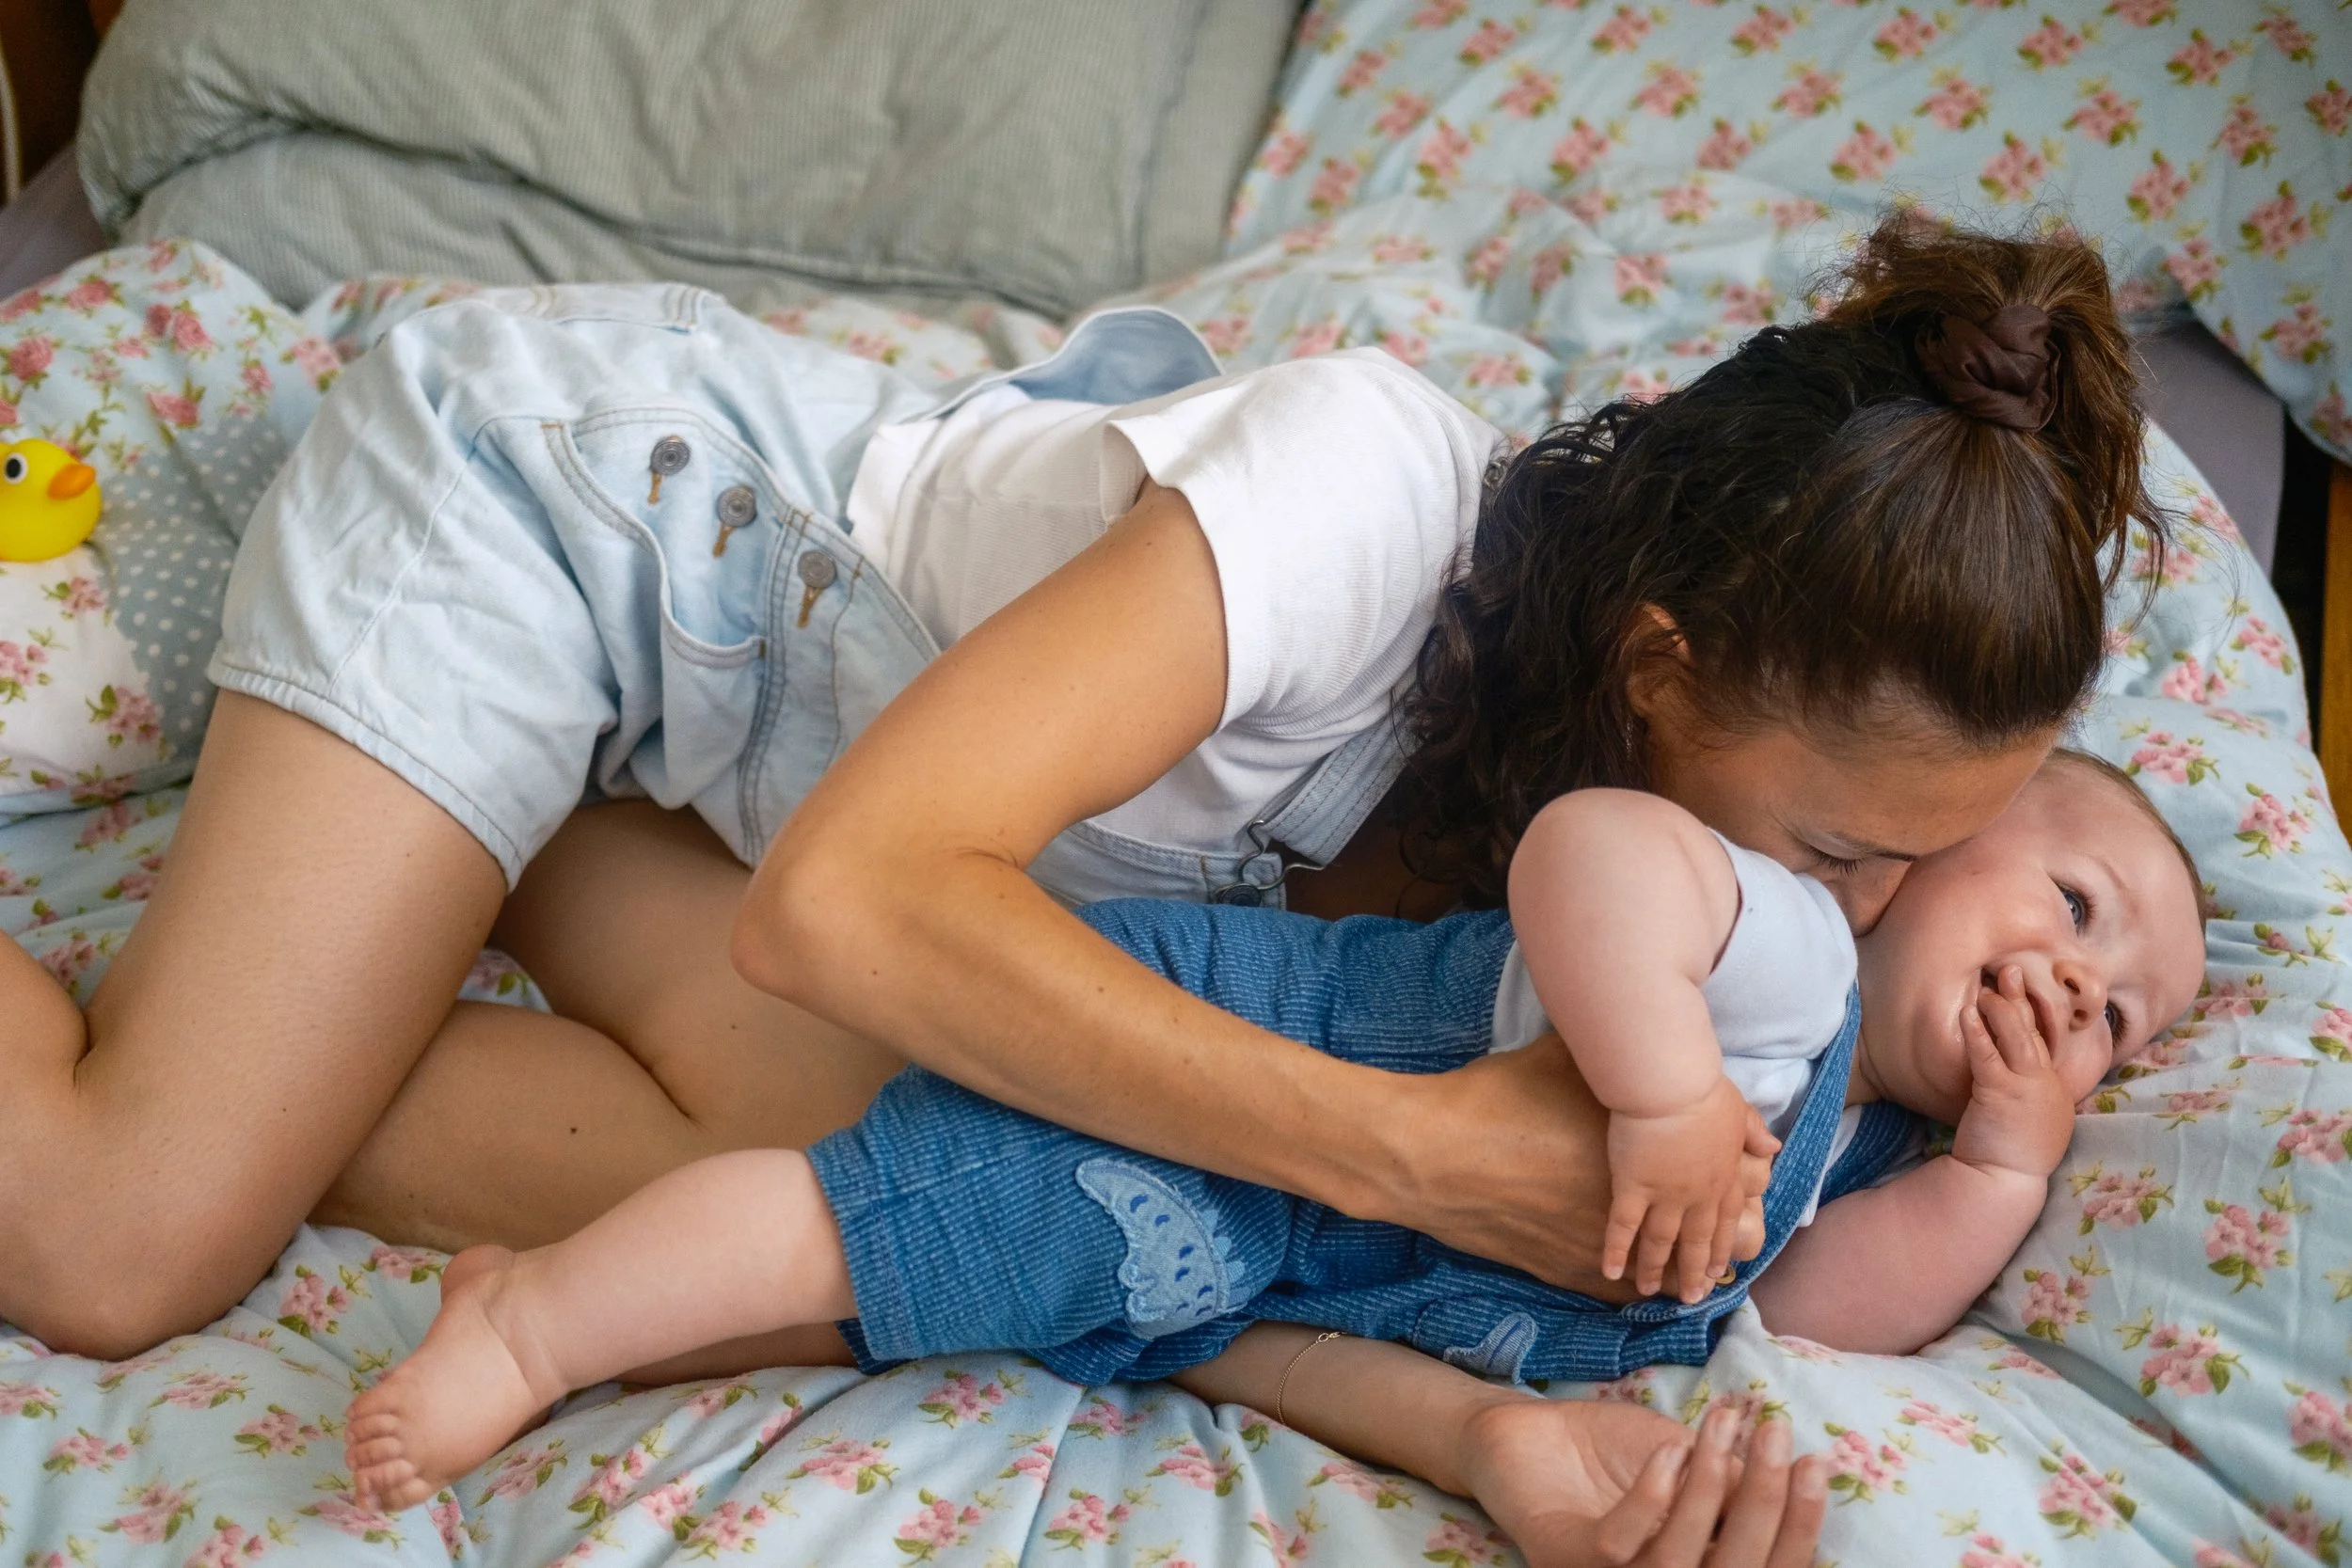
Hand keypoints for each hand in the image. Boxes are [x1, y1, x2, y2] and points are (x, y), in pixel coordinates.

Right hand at [1392, 1038, 1771, 1298]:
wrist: (1438, 1154)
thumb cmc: (1498, 1098)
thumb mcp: (1560, 1059)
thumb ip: (1603, 1056)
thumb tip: (1621, 1029)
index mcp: (1648, 1147)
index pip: (1728, 1171)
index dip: (1749, 1172)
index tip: (1755, 1165)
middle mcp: (1639, 1200)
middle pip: (1718, 1228)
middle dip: (1734, 1226)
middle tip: (1743, 1221)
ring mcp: (1608, 1242)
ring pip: (1677, 1266)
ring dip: (1698, 1265)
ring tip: (1715, 1267)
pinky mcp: (1573, 1269)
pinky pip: (1626, 1286)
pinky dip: (1643, 1286)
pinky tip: (1655, 1289)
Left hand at [1458, 1400, 1826, 1567]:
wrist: (1524, 1431)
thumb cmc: (1609, 1454)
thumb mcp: (1687, 1464)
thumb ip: (1732, 1485)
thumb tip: (1795, 1483)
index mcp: (1691, 1567)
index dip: (1796, 1526)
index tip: (1816, 1463)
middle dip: (1764, 1503)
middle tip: (1776, 1433)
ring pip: (1678, 1560)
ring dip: (1708, 1487)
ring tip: (1721, 1426)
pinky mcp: (1564, 1558)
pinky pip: (1619, 1545)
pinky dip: (1651, 1495)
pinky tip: (1668, 1452)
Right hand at [1604, 1076, 1772, 1302]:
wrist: (1670, 1086)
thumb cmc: (1704, 1092)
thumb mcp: (1740, 1111)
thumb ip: (1754, 1134)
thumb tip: (1773, 1148)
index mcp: (1724, 1178)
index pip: (1725, 1222)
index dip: (1721, 1248)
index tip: (1719, 1270)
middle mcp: (1697, 1195)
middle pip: (1696, 1241)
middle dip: (1693, 1271)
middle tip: (1691, 1297)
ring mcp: (1665, 1195)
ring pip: (1661, 1241)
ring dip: (1655, 1269)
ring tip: (1648, 1292)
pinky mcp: (1633, 1187)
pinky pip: (1623, 1226)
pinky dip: (1617, 1250)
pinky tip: (1610, 1272)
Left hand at [1949, 966, 2077, 1184]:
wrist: (2002, 1182)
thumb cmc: (2006, 1152)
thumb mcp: (2024, 1115)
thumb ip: (2023, 1089)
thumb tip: (2003, 1065)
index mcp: (2055, 1089)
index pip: (2047, 1042)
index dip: (2035, 1014)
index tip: (2025, 988)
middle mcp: (2048, 1085)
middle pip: (2036, 1031)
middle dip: (2022, 998)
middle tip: (2010, 969)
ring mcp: (2028, 1089)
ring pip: (2017, 1037)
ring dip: (2001, 1008)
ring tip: (1987, 986)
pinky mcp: (2001, 1095)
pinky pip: (1988, 1056)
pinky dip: (1978, 1033)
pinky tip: (1967, 1015)